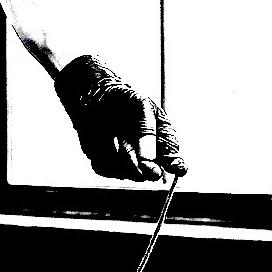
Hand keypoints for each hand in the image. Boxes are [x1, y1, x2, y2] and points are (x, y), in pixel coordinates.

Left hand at [54, 56, 187, 181]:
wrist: (94, 97)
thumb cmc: (123, 99)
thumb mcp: (140, 105)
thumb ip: (147, 130)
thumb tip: (148, 158)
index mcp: (162, 142)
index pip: (175, 161)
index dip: (177, 166)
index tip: (176, 168)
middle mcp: (147, 158)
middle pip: (151, 174)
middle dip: (149, 170)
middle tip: (147, 166)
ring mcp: (126, 163)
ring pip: (127, 172)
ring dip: (121, 156)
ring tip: (115, 133)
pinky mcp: (106, 164)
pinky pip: (105, 168)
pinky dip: (102, 154)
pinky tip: (102, 137)